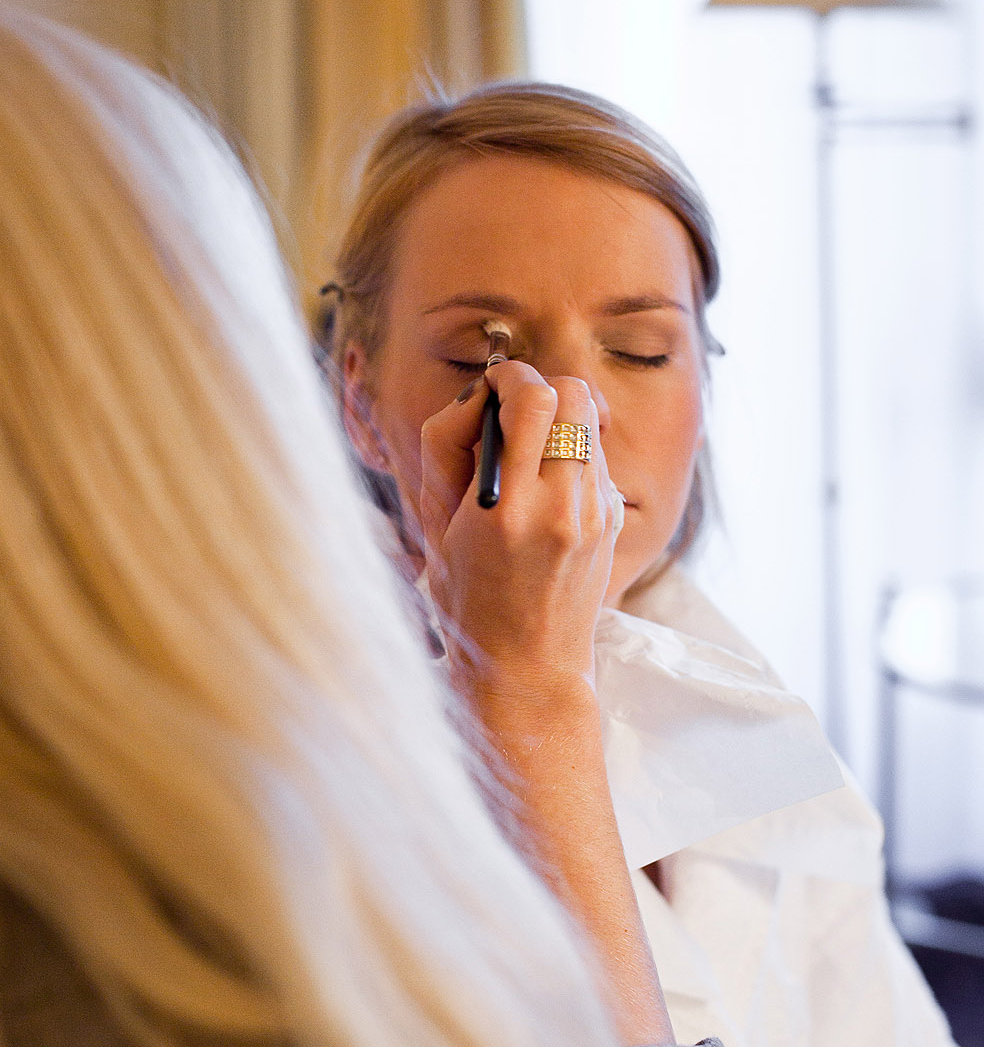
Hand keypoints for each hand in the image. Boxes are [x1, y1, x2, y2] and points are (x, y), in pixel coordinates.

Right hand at [420, 359, 616, 704]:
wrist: (528, 669)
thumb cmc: (467, 601)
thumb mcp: (434, 526)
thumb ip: (449, 448)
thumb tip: (482, 396)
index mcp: (508, 509)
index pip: (532, 398)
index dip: (509, 377)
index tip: (491, 390)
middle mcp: (562, 507)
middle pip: (575, 393)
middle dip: (540, 388)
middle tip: (511, 414)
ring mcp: (596, 514)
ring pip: (591, 420)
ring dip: (558, 419)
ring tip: (526, 456)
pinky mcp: (613, 521)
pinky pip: (596, 458)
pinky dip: (570, 454)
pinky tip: (546, 489)